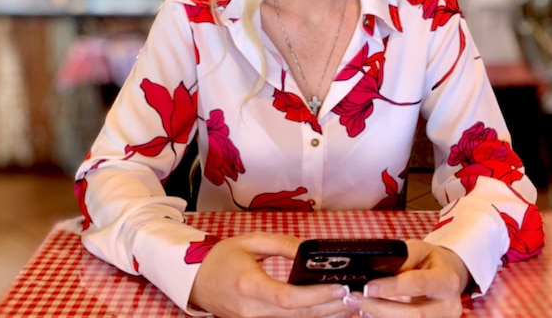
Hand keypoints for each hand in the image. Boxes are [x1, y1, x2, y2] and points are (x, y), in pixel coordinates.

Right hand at [189, 231, 353, 317]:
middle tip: (355, 296)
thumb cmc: (222, 258)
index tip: (339, 287)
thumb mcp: (250, 241)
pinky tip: (328, 312)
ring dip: (325, 316)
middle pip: (297, 316)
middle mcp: (252, 310)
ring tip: (350, 305)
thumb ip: (281, 244)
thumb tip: (309, 248)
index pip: (287, 297)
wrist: (196, 281)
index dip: (316, 295)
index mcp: (249, 285)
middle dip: (330, 308)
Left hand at [344, 239, 468, 317]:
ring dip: (379, 316)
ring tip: (359, 306)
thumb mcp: (419, 249)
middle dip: (380, 308)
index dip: (391, 287)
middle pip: (413, 314)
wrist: (449, 275)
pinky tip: (370, 312)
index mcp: (447, 280)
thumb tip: (376, 269)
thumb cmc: (430, 260)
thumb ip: (402, 259)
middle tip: (355, 298)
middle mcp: (449, 305)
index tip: (367, 288)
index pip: (417, 284)